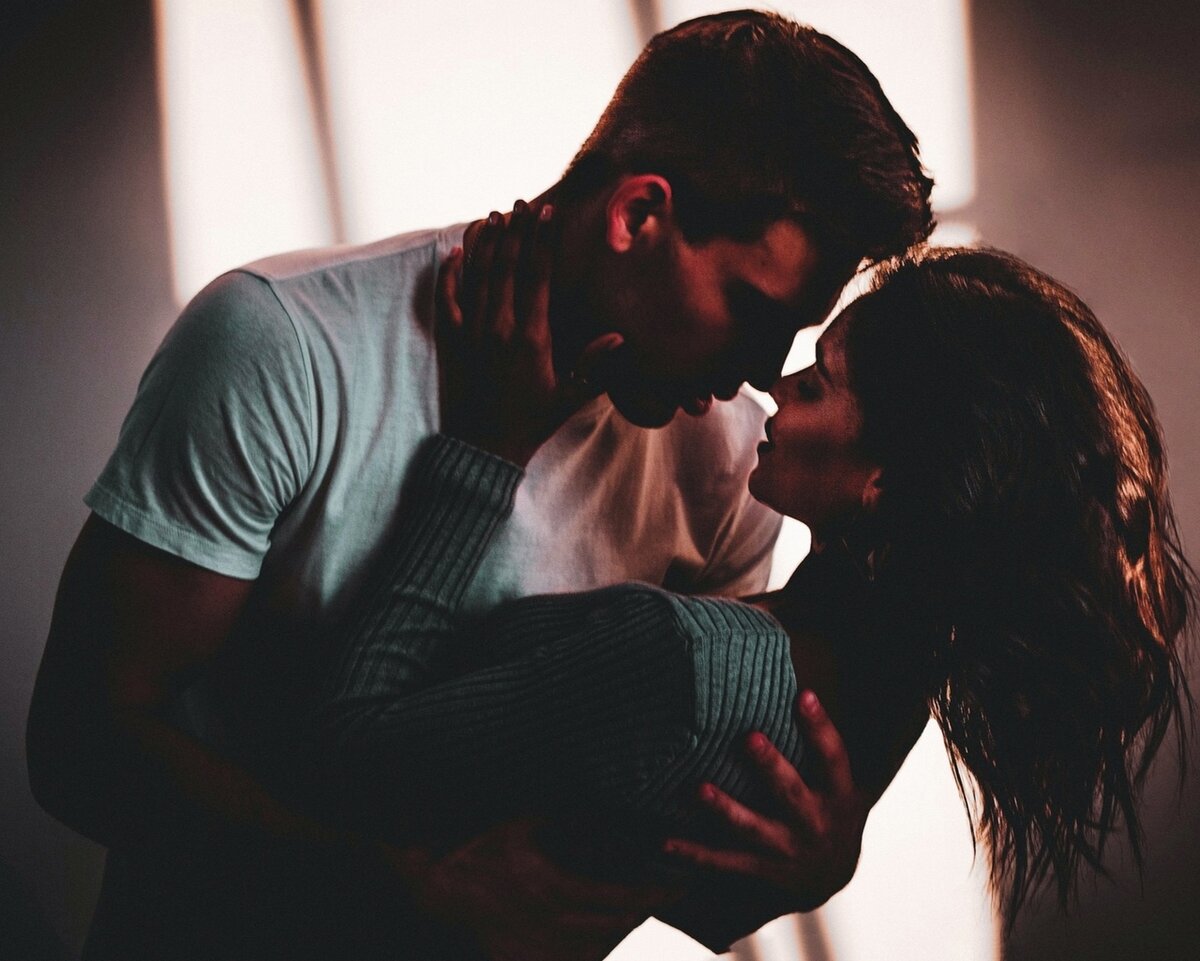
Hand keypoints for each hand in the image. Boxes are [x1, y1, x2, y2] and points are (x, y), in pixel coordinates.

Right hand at [391, 818, 680, 960]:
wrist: (438, 881)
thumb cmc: (483, 844)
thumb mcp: (526, 821)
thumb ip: (567, 816)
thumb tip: (607, 799)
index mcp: (552, 887)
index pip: (619, 897)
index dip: (654, 893)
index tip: (678, 883)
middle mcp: (548, 924)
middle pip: (613, 925)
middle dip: (643, 909)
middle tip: (666, 892)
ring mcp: (535, 948)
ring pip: (595, 948)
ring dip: (619, 929)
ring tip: (637, 909)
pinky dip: (590, 950)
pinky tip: (601, 935)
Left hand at [436, 201, 584, 466]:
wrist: (482, 448)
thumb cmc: (530, 423)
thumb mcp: (569, 396)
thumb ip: (593, 365)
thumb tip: (618, 337)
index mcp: (531, 337)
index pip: (537, 277)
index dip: (543, 242)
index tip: (548, 214)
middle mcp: (498, 328)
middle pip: (507, 267)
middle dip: (517, 232)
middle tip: (523, 204)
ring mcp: (471, 332)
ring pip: (478, 276)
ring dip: (487, 243)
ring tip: (495, 216)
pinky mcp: (451, 342)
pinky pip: (447, 299)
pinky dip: (450, 273)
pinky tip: (455, 252)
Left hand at [662, 690, 866, 911]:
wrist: (831, 876)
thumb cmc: (829, 807)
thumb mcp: (843, 780)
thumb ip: (822, 743)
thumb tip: (804, 684)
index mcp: (839, 793)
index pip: (833, 756)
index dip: (820, 727)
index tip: (803, 695)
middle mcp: (816, 822)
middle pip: (791, 793)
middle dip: (770, 767)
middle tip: (749, 737)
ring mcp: (788, 849)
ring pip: (754, 828)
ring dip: (726, 810)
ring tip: (699, 789)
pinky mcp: (763, 869)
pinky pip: (725, 862)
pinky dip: (695, 854)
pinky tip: (665, 842)